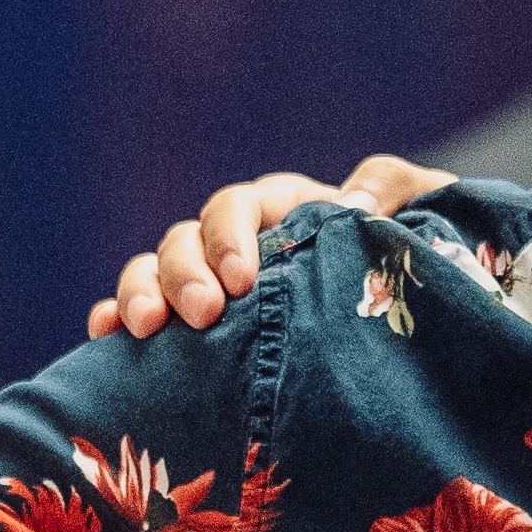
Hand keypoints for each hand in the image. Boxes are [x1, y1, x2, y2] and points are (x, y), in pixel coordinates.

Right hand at [85, 155, 436, 339]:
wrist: (428, 330)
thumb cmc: (421, 260)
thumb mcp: (427, 213)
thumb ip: (393, 190)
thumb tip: (350, 199)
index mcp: (286, 211)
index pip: (239, 208)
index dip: (231, 236)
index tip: (241, 279)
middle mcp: (240, 246)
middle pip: (185, 241)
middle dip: (182, 273)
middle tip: (199, 315)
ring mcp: (212, 288)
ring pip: (153, 274)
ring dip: (141, 294)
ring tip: (145, 331)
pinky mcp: (195, 334)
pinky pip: (141, 319)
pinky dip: (113, 321)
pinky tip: (102, 341)